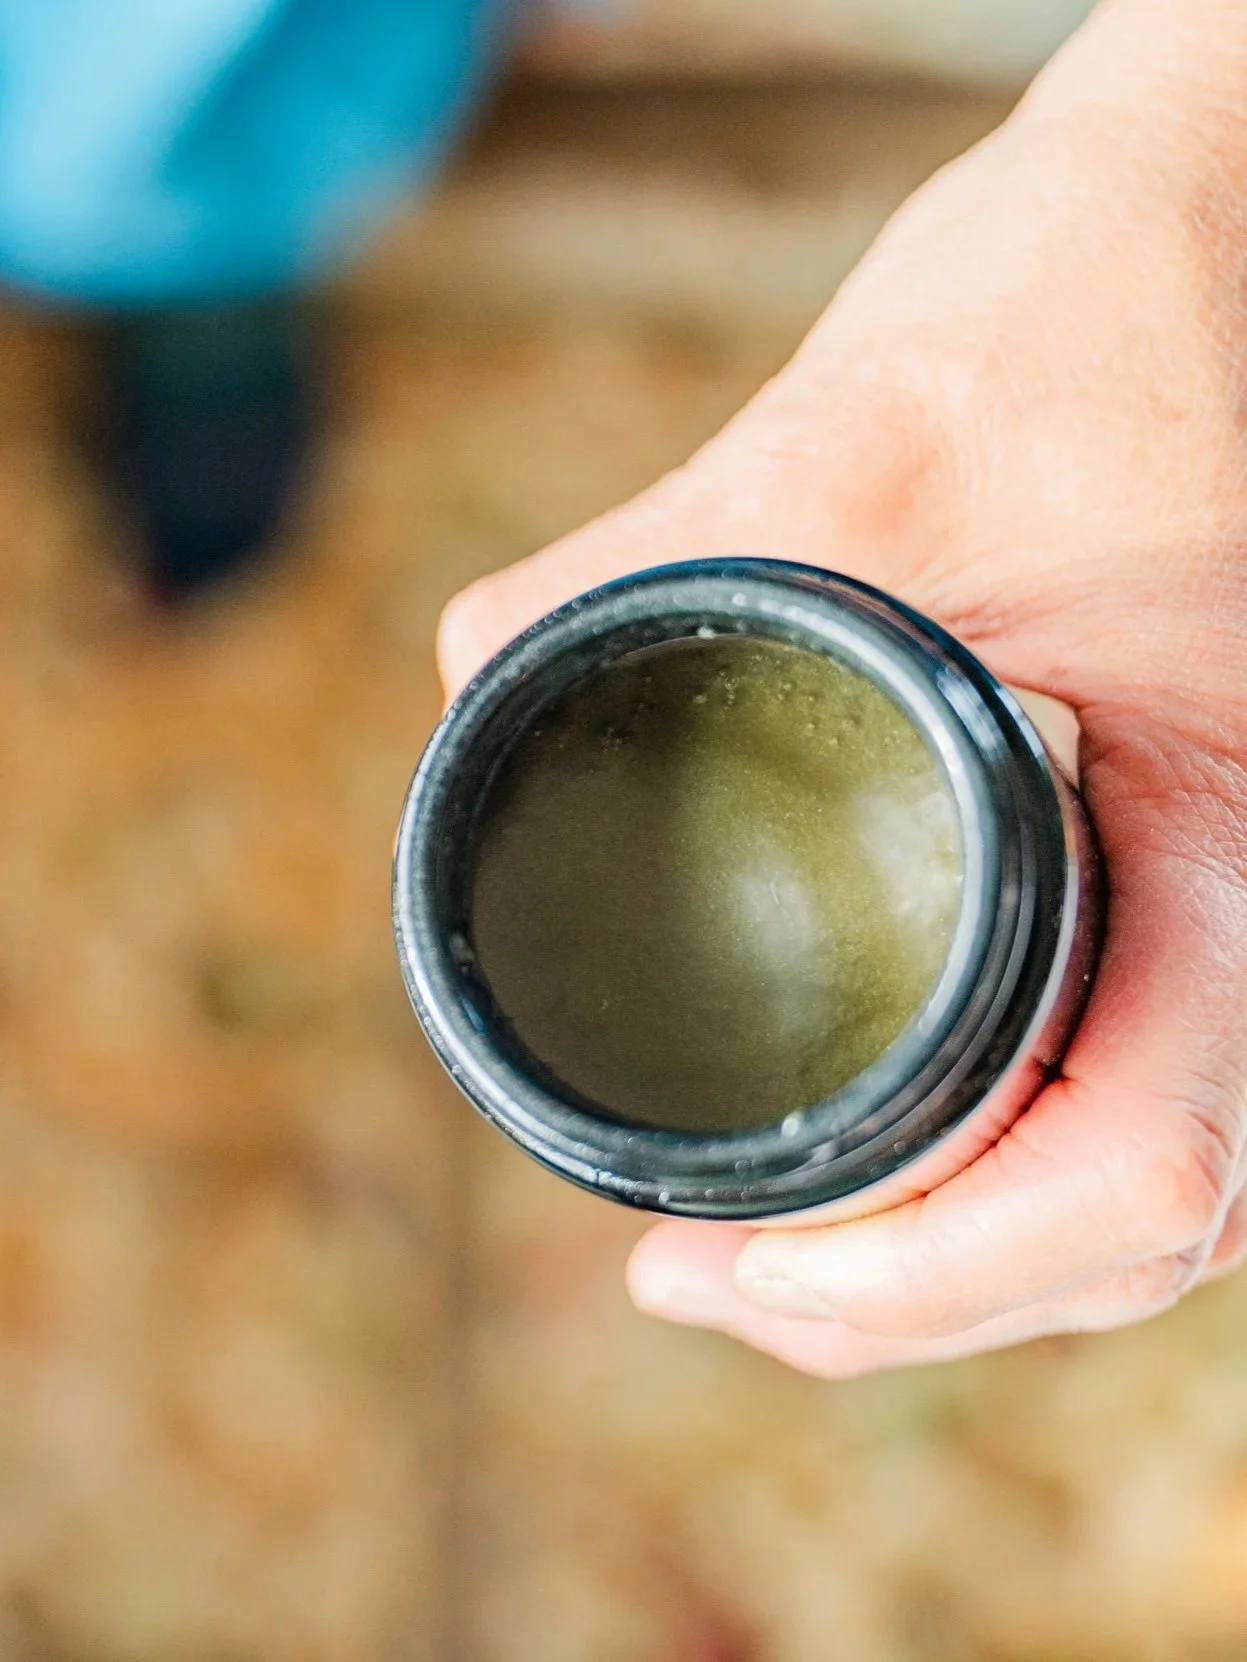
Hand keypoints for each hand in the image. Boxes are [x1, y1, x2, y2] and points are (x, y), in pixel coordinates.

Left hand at [437, 0, 1246, 1373]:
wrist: (1208, 230)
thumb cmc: (1096, 309)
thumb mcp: (867, 440)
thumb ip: (651, 555)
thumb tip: (470, 676)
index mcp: (1240, 848)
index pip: (1140, 1174)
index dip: (935, 1277)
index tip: (738, 1272)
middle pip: (1124, 1233)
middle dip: (905, 1298)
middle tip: (701, 1283)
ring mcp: (1241, 918)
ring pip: (1135, 1194)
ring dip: (955, 1263)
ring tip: (761, 1267)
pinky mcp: (1200, 891)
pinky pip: (1128, 1096)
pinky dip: (1005, 1175)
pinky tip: (883, 1168)